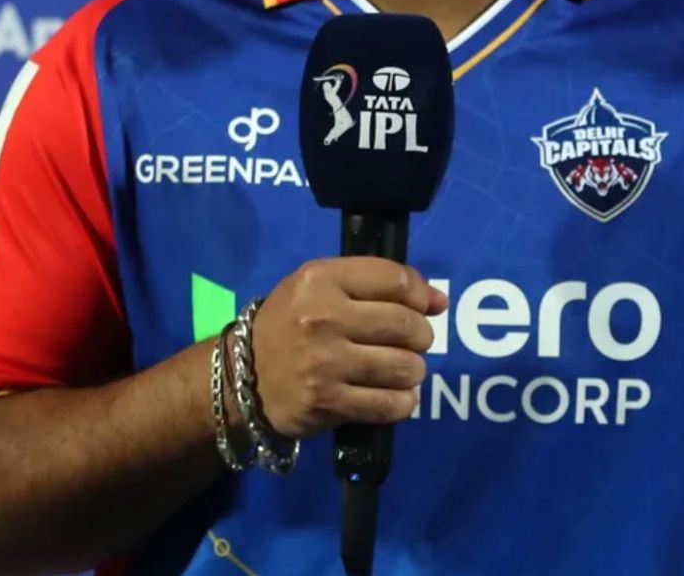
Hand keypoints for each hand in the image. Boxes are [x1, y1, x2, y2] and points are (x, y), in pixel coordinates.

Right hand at [248, 257, 449, 439]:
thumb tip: (439, 301)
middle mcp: (323, 318)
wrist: (243, 377)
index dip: (420, 294)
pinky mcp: (328, 403)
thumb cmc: (290, 323)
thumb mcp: (320, 287)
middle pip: (406, 324)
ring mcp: (325, 363)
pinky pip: (390, 404)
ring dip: (413, 371)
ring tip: (400, 370)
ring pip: (405, 366)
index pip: (395, 279)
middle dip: (421, 335)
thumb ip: (377, 284)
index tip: (424, 306)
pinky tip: (393, 395)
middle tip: (412, 342)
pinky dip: (402, 402)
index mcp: (321, 279)